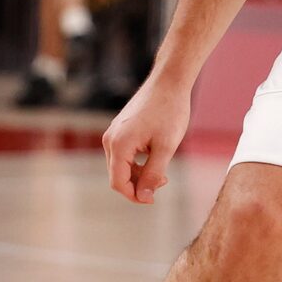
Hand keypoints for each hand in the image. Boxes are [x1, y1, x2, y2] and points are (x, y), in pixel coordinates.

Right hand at [103, 75, 192, 203]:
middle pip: (118, 176)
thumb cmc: (170, 111)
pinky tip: (155, 157)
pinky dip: (137, 162)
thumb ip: (153, 174)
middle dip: (139, 184)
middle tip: (164, 179)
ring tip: (162, 170)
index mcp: (118, 145)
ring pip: (121, 166)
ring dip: (139, 174)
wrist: (169, 82)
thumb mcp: (166, 147)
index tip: (153, 199)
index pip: (118, 183)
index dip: (135, 196)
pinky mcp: (119, 129)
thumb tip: (143, 198)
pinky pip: (123, 154)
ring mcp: (113, 133)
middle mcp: (110, 139)